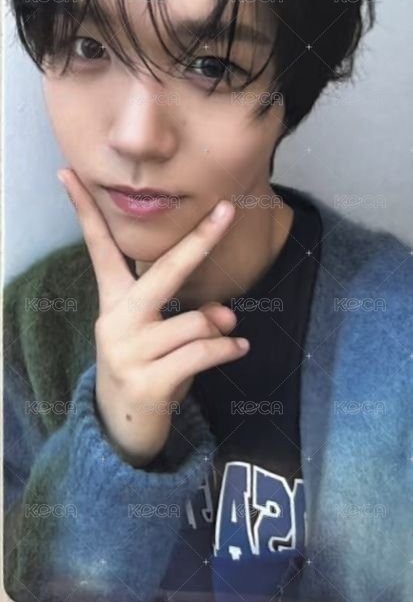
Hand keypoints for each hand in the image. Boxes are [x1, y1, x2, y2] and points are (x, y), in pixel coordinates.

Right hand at [57, 169, 249, 466]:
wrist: (121, 428)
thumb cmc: (143, 367)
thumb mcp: (157, 336)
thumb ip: (190, 317)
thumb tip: (227, 316)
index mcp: (113, 302)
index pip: (98, 249)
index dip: (84, 210)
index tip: (69, 173)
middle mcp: (116, 321)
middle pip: (163, 272)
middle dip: (199, 240)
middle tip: (227, 211)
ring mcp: (129, 352)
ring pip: (196, 322)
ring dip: (217, 328)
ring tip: (222, 336)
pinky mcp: (149, 382)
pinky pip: (203, 353)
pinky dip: (228, 349)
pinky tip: (239, 348)